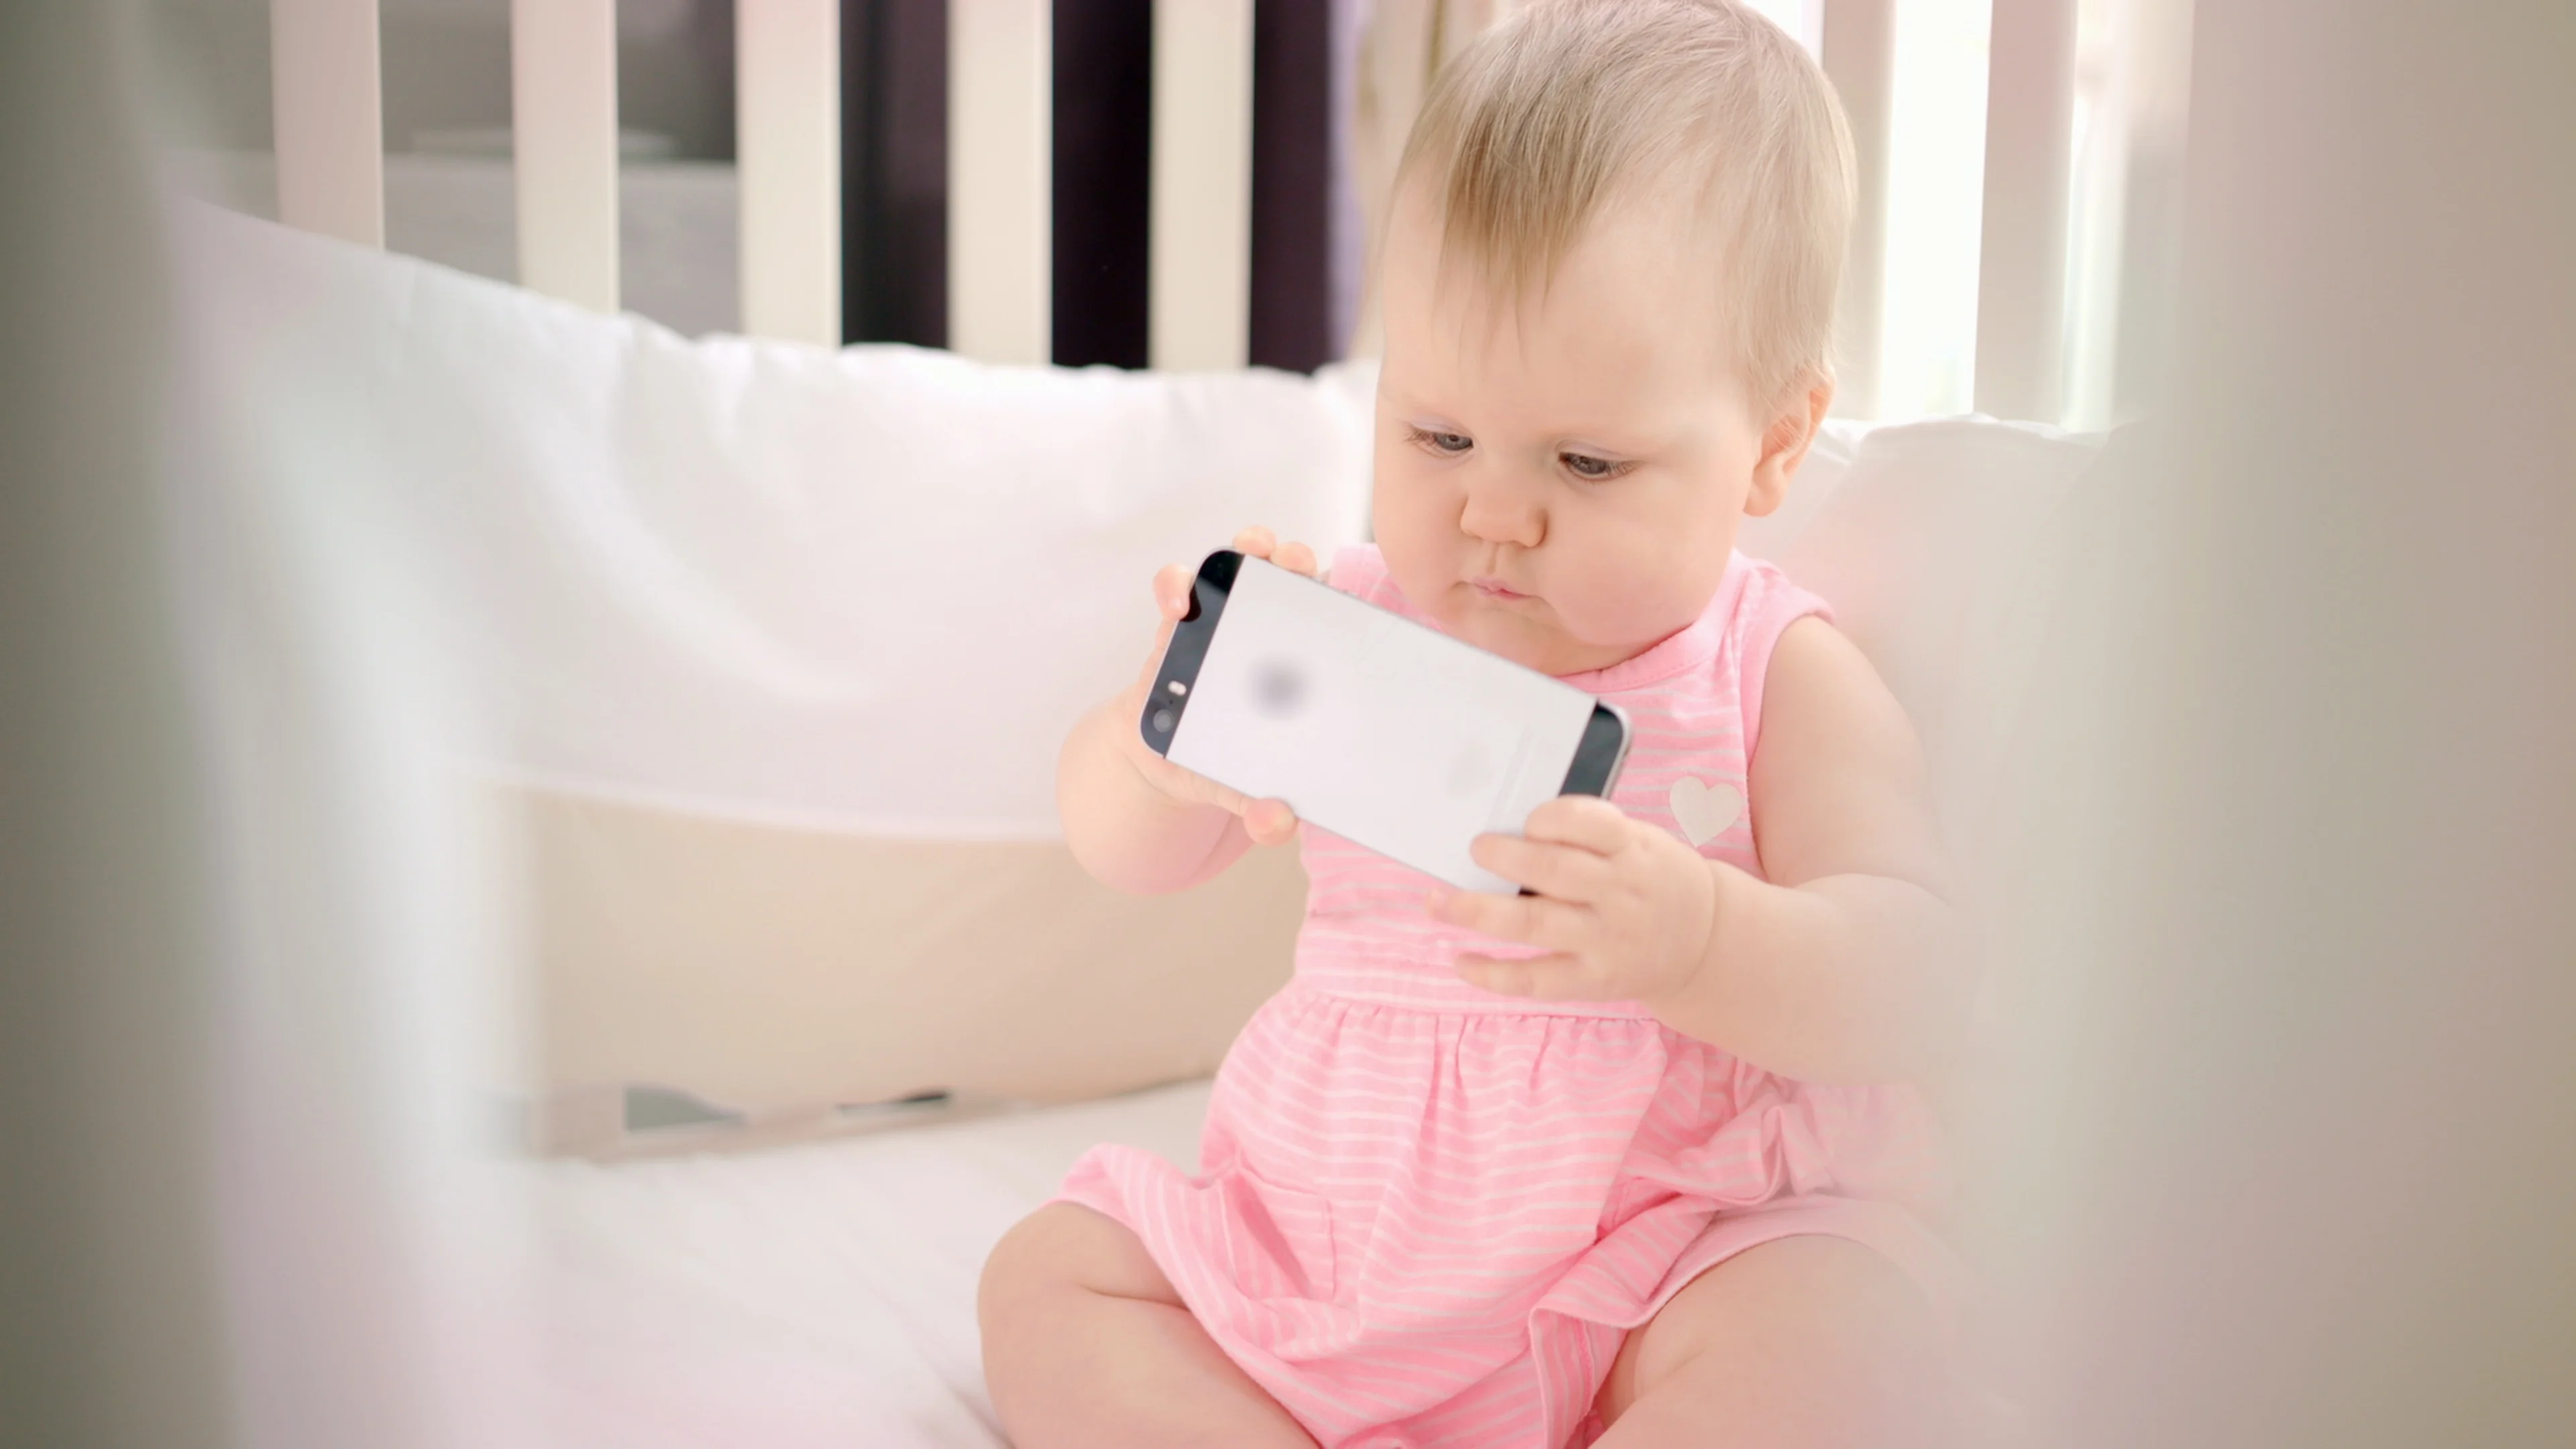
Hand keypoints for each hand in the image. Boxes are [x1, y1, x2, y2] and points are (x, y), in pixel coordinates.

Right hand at [1114, 525, 1321, 846]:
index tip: (1340, 599)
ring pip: (1237, 567)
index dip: (1335, 601)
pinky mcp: (1177, 626)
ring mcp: (1219, 623)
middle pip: (1286, 577)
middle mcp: (1262, 632)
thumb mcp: (1245, 788)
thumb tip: (1278, 822)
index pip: (1324, 620)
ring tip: (1248, 552)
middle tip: (1295, 566)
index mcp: (1297, 665)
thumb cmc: (1225, 762)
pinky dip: (1175, 585)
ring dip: (1245, 550)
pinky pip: (1175, 589)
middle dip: (1293, 559)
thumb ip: (1262, 809)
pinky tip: (1177, 605)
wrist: (1165, 759)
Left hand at [1427, 795, 1719, 1005]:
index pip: (1588, 824)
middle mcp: (1619, 894)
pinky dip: (1493, 973)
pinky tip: (1460, 961)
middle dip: (1503, 857)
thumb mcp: (1640, 842)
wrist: (1705, 941)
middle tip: (1474, 848)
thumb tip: (1508, 829)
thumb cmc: (1653, 878)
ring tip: (1438, 902)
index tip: (1525, 820)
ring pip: (1533, 924)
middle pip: (1552, 871)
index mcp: (1633, 849)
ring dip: (1477, 911)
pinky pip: (1535, 979)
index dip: (1549, 819)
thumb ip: (1590, 834)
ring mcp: (1605, 940)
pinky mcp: (1593, 979)